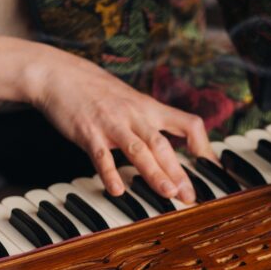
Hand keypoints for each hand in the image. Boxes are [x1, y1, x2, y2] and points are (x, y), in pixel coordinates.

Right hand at [26, 48, 214, 200]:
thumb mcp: (132, 102)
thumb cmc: (97, 92)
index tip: (211, 168)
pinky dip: (109, 173)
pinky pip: (101, 155)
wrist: (58, 73)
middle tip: (189, 196)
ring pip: (138, 149)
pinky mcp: (88, 132)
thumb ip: (151, 123)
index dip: (204, 146)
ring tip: (168, 193)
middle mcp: (136, 115)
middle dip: (178, 172)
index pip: (188, 124)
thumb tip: (170, 148)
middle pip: (163, 145)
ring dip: (154, 173)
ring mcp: (112, 124)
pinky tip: (117, 190)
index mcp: (150, 109)